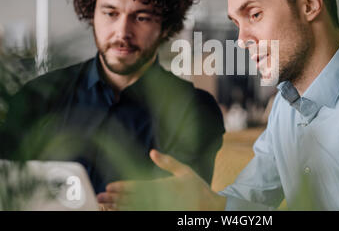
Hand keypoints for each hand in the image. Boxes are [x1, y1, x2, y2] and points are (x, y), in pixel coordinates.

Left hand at [97, 149, 225, 209]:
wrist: (211, 207)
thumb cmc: (197, 188)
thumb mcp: (185, 171)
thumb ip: (168, 162)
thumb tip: (152, 152)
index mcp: (164, 185)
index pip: (139, 186)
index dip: (123, 186)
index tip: (109, 187)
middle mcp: (161, 198)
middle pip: (133, 199)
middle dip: (115, 198)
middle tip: (99, 198)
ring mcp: (161, 209)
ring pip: (136, 209)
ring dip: (119, 208)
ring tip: (105, 206)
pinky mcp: (164, 214)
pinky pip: (144, 215)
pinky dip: (131, 214)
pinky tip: (120, 213)